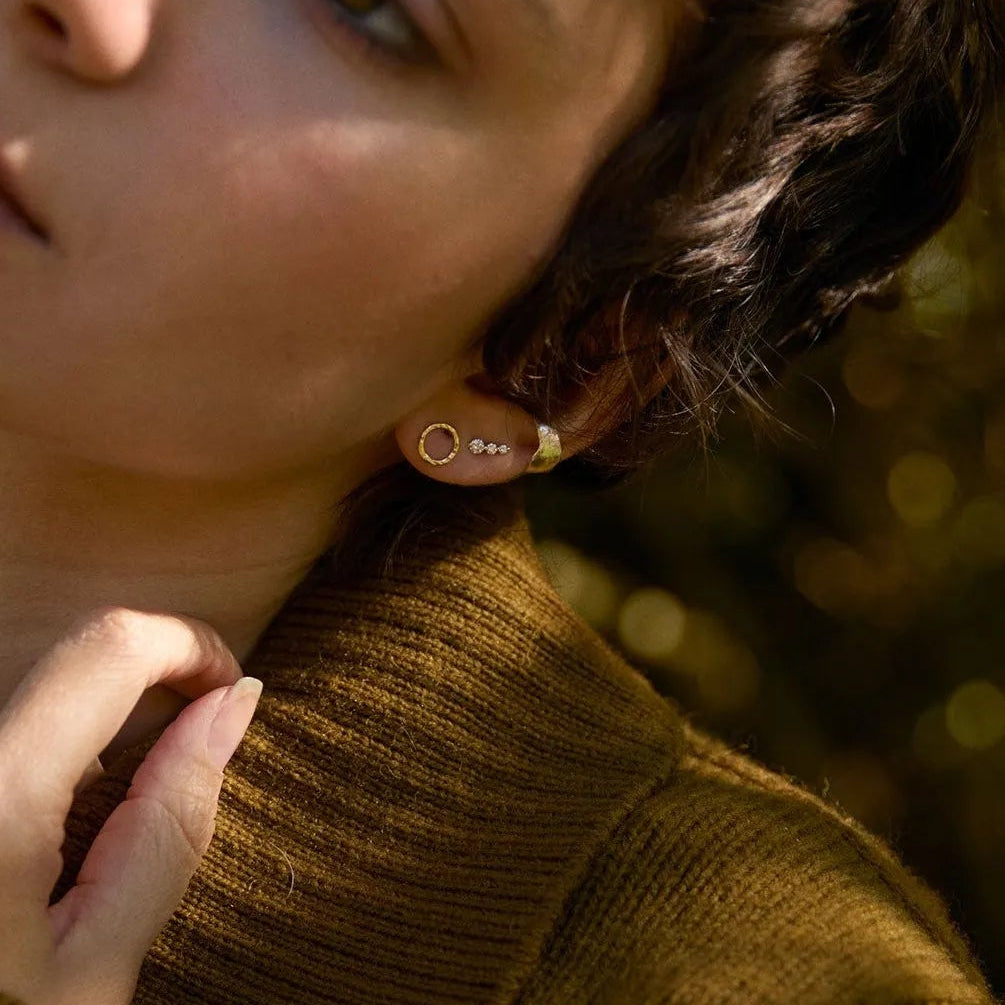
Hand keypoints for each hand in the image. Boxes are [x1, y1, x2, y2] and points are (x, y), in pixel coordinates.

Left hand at [0, 608, 262, 1004]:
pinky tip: (85, 803)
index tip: (232, 691)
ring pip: (50, 687)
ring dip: (116, 707)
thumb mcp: (96, 963)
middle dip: (159, 675)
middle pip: (78, 657)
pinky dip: (74, 738)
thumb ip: (170, 824)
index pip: (108, 648)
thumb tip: (233, 706)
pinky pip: (21, 727)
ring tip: (147, 779)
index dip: (189, 646)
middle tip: (204, 733)